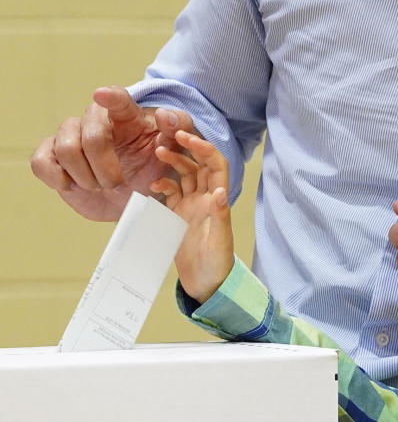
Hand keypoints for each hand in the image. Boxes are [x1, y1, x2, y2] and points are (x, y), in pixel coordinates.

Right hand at [30, 86, 196, 221]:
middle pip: (90, 134)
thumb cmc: (152, 167)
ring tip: (98, 186)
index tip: (102, 95)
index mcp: (125, 115)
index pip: (117, 99)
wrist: (133, 197)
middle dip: (104, 165)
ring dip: (85, 176)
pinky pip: (41, 162)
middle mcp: (93, 121)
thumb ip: (176, 131)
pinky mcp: (50, 157)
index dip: (110, 97)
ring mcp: (69, 137)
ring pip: (65, 149)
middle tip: (116, 183)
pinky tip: (72, 185)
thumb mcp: (173, 152)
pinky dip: (56, 178)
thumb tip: (166, 116)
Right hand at [152, 130, 234, 304]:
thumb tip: (221, 191)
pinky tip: (153, 185)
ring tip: (158, 153)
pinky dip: (163, 184)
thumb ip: (219, 217)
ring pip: (184, 175)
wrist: (205, 284)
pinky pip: (171, 193)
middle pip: (198, 165)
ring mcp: (192, 206)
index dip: (203, 148)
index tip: (185, 138)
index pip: (215, 165)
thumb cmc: (217, 265)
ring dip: (173, 162)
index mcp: (218, 200)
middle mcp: (207, 198)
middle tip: (167, 136)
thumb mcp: (219, 241)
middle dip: (186, 148)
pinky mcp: (179, 215)